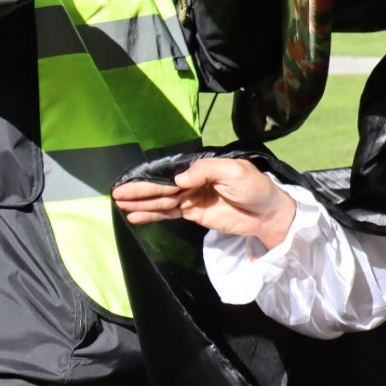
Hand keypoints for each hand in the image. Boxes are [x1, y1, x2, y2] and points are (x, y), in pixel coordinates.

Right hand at [112, 157, 296, 249]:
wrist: (268, 213)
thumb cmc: (255, 187)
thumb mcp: (234, 171)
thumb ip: (205, 171)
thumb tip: (180, 179)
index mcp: (200, 168)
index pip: (169, 172)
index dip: (149, 177)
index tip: (129, 180)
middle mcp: (192, 182)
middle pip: (161, 187)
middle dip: (139, 191)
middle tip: (116, 194)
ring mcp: (192, 199)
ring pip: (161, 201)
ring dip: (141, 204)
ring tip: (120, 206)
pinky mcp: (194, 214)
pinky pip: (169, 214)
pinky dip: (152, 215)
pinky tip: (135, 217)